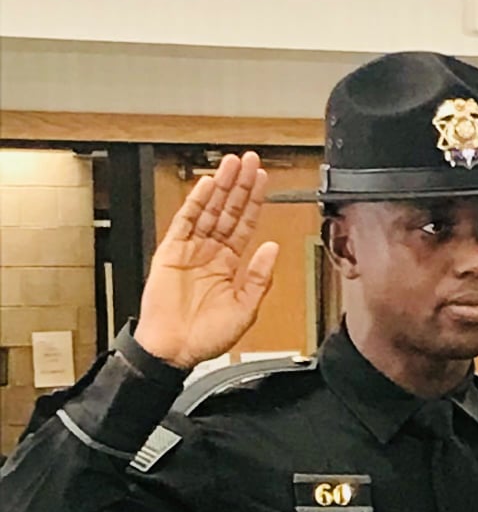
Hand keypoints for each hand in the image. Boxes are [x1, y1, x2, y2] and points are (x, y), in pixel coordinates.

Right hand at [135, 152, 278, 369]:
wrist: (174, 350)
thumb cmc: (206, 337)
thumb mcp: (245, 309)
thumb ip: (260, 278)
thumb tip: (273, 249)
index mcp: (230, 266)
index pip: (245, 225)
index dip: (255, 202)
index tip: (264, 180)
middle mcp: (211, 253)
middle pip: (228, 211)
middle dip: (240, 185)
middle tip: (250, 161)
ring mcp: (190, 250)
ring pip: (209, 210)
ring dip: (221, 187)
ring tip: (232, 164)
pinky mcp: (170, 251)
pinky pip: (184, 222)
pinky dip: (195, 203)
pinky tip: (207, 185)